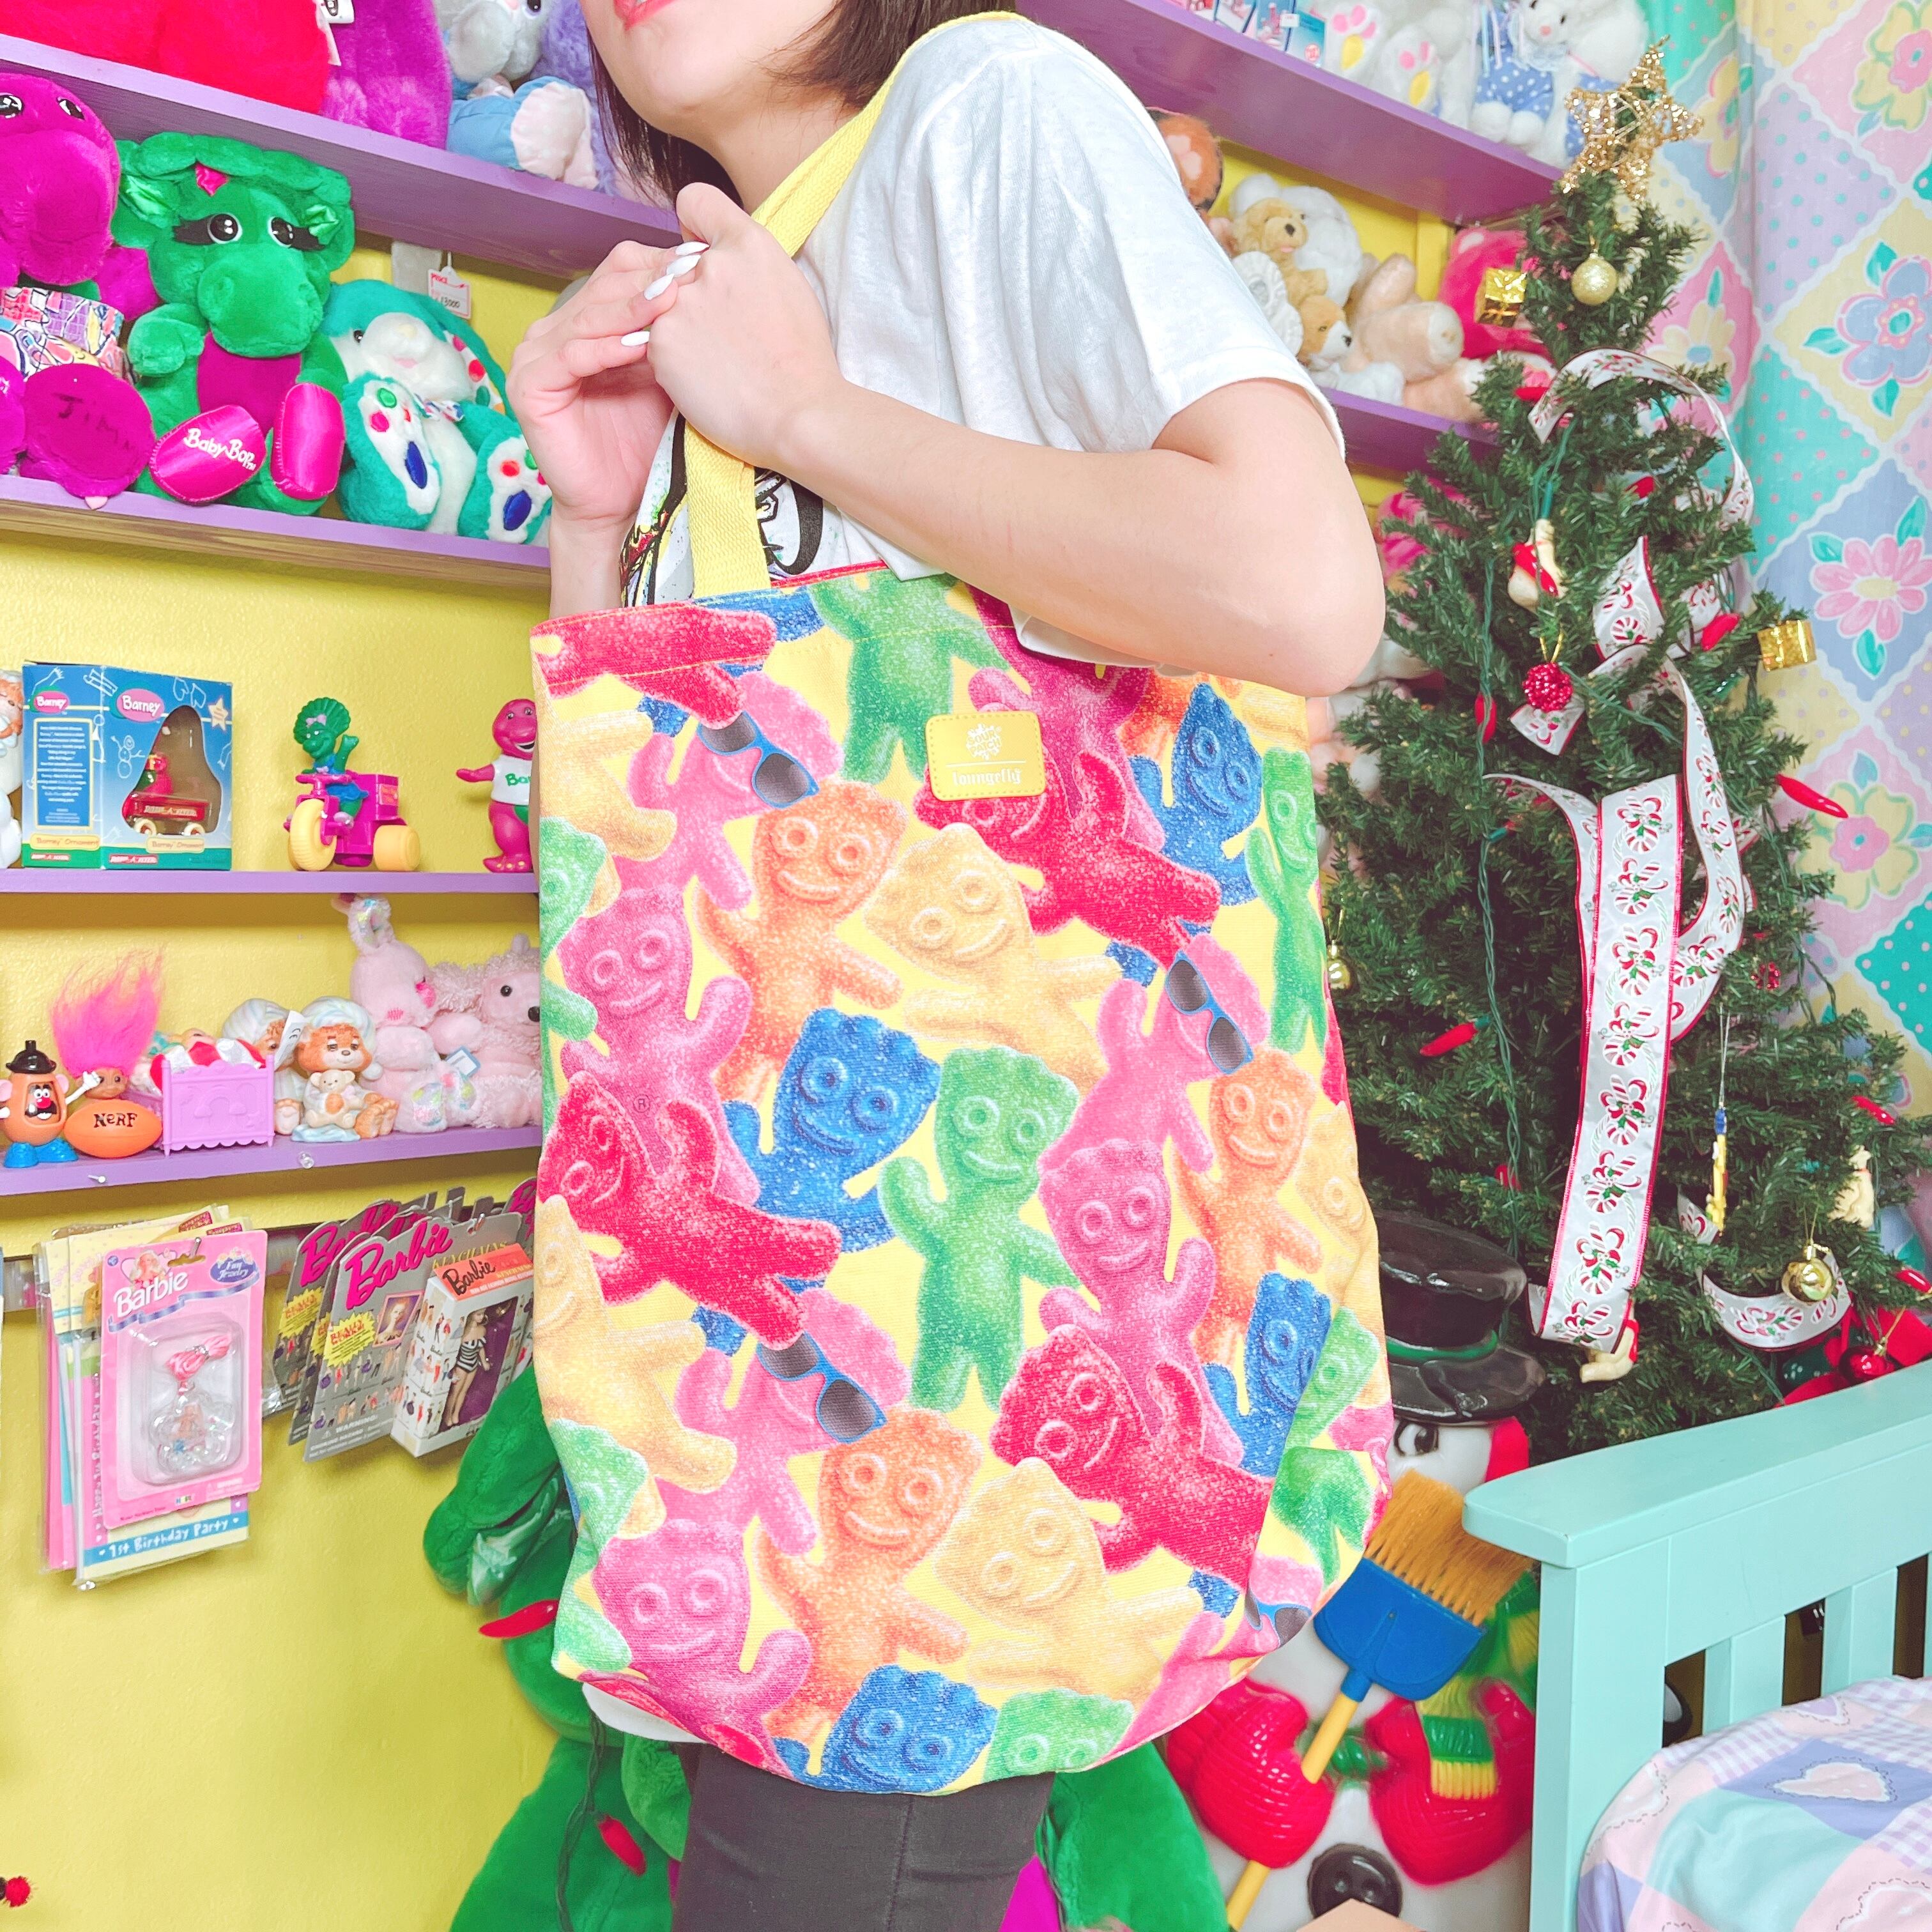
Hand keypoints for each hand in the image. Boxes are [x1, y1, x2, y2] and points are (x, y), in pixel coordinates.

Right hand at [507, 240, 682, 539]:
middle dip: (648, 281)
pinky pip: (571, 356)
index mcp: (585, 319)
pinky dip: (606, 348)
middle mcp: (554, 330)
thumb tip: (710, 277)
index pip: (620, 271)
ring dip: (630, 309)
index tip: (703, 261)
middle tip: (690, 273)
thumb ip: (673, 329)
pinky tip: (641, 346)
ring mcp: (535, 356)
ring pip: (588, 317)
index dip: (659, 265)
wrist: (622, 501)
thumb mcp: (667, 372)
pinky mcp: (529, 387)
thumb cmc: (648, 440)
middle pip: (603, 286)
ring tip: (669, 301)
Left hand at [643, 185, 848, 475]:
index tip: (702, 254)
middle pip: (675, 262)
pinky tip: (701, 377)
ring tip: (715, 359)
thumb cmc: (803, 361)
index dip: (694, 227)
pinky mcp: (660, 341)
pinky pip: (652, 341)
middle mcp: (710, 263)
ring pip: (660, 303)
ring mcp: (680, 302)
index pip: (695, 201)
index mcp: (749, 244)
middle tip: (721, 330)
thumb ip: (749, 262)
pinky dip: (671, 359)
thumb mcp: (789, 286)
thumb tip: (721, 256)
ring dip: (678, 325)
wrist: (798, 415)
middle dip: (688, 289)